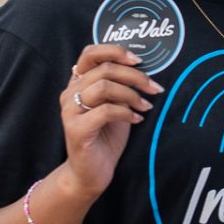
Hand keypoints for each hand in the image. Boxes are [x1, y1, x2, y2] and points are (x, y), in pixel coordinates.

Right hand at [60, 43, 162, 199]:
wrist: (92, 171)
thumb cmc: (106, 136)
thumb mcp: (117, 105)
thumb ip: (122, 86)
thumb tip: (144, 71)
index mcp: (78, 83)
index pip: (90, 53)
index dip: (115, 51)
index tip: (139, 60)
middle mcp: (70, 93)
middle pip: (104, 68)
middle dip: (135, 76)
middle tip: (154, 88)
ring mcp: (70, 111)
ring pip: (104, 87)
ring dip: (132, 94)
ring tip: (146, 106)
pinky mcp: (76, 129)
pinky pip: (105, 111)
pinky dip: (126, 113)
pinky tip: (137, 119)